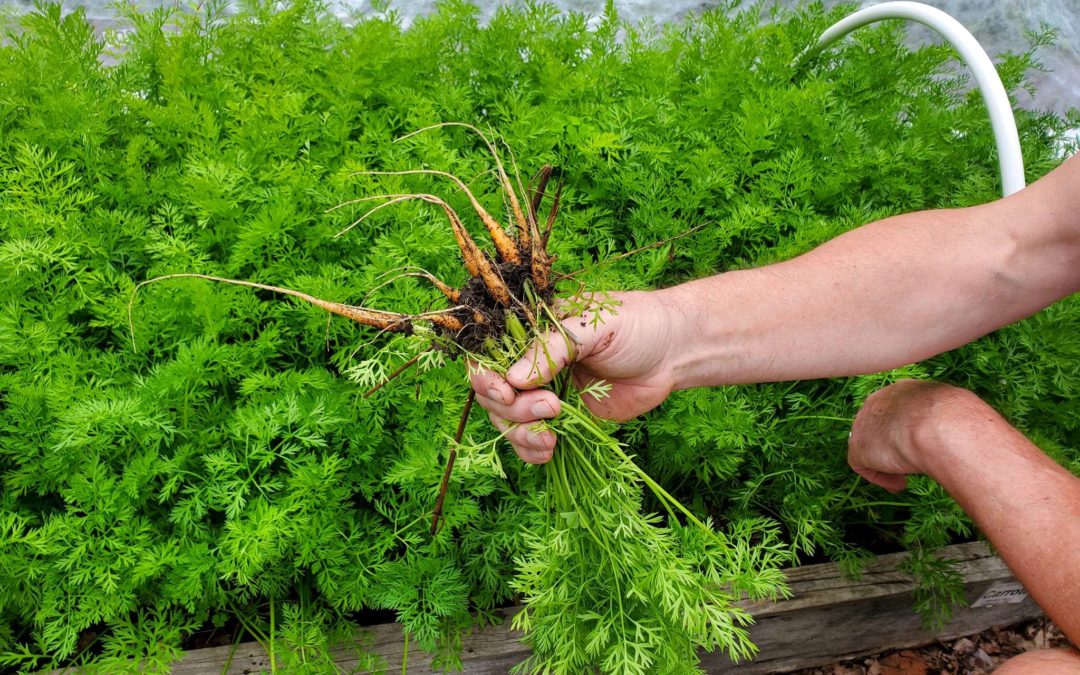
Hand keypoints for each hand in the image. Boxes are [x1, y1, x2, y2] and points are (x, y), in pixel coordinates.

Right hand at [470, 290, 681, 463]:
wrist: (673, 352)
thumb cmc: (636, 324)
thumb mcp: (593, 326)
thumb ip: (552, 349)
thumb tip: (513, 379)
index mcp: (531, 332)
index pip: (488, 355)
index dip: (486, 377)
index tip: (506, 392)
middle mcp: (531, 363)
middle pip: (494, 395)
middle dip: (514, 409)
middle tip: (551, 407)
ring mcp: (545, 392)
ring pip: (508, 422)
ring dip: (522, 434)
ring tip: (551, 436)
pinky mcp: (564, 419)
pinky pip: (532, 439)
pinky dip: (532, 450)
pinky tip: (549, 450)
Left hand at [848, 379, 979, 491]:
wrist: (945, 427)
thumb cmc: (961, 419)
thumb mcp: (959, 410)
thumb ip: (951, 418)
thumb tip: (968, 428)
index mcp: (904, 389)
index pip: (898, 410)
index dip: (907, 430)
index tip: (921, 445)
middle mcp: (879, 400)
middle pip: (879, 426)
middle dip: (892, 445)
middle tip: (910, 463)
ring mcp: (864, 422)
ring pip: (871, 446)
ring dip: (887, 463)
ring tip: (907, 478)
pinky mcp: (858, 446)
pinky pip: (862, 466)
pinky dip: (881, 478)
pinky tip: (901, 484)